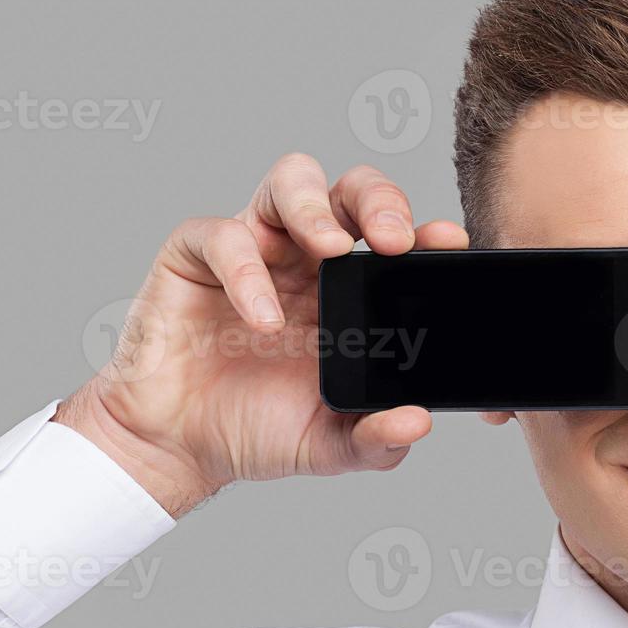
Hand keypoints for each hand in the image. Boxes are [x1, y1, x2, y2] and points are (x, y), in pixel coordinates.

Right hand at [55, 154, 468, 515]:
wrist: (178, 446)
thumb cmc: (256, 429)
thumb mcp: (328, 446)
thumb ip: (376, 441)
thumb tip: (418, 423)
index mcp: (353, 291)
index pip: (397, 239)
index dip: (425, 231)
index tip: (449, 242)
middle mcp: (307, 258)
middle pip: (353, 191)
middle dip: (380, 200)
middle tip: (393, 240)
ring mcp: (256, 249)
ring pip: (292, 181)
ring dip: (315, 205)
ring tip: (331, 249)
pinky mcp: (197, 255)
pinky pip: (224, 236)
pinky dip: (246, 271)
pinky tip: (262, 319)